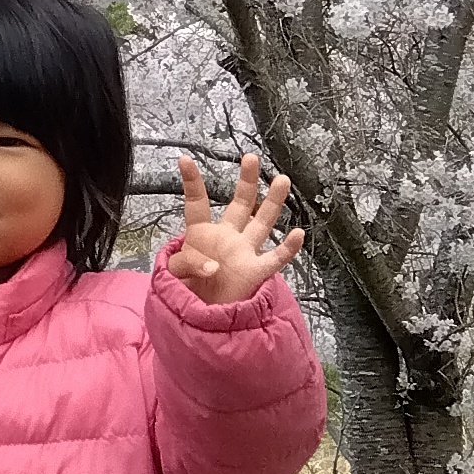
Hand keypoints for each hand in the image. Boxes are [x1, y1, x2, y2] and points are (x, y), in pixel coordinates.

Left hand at [165, 152, 305, 306]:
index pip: (197, 203)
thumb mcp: (174, 273)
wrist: (202, 315)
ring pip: (262, 223)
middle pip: (240, 204)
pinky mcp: (255, 272)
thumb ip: (188, 264)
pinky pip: (275, 259)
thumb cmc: (187, 290)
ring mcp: (244, 253)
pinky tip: (298, 234)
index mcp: (202, 233)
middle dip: (247, 181)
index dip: (192, 182)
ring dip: (273, 202)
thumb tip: (214, 266)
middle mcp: (227, 237)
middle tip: (251, 158)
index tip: (185, 159)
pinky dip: (288, 249)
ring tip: (282, 180)